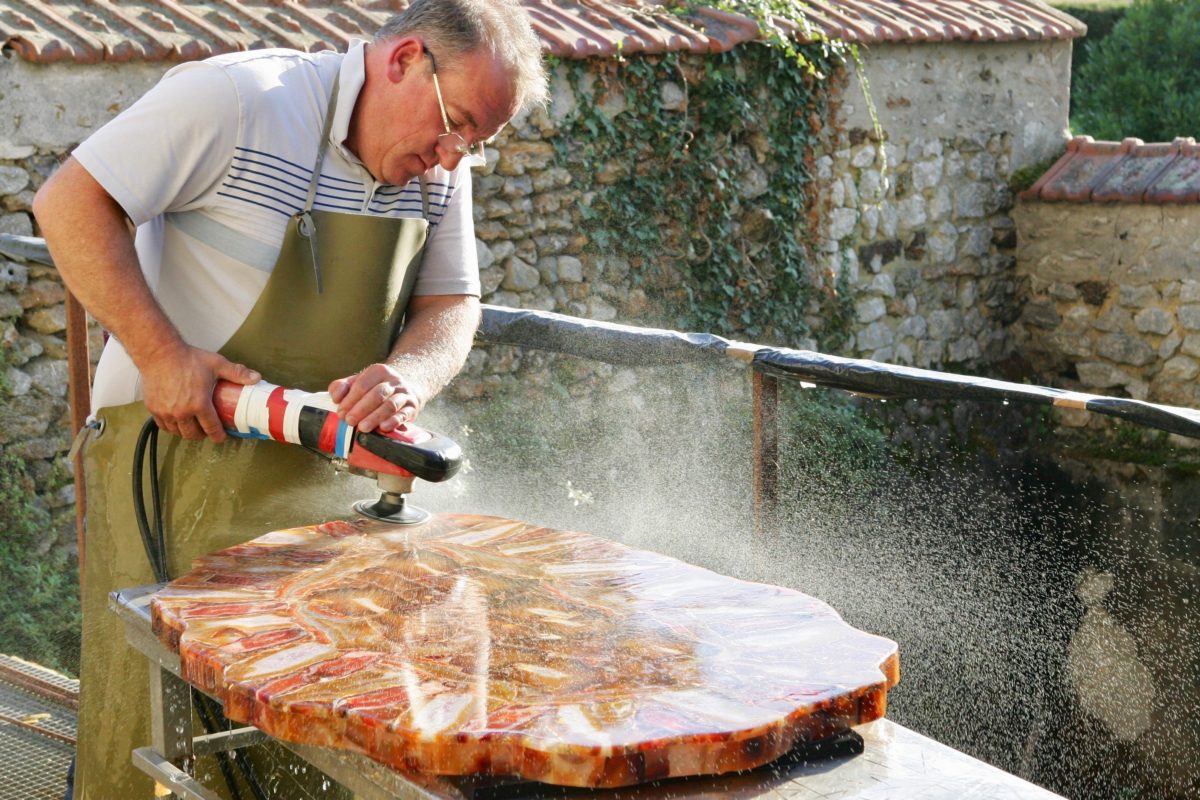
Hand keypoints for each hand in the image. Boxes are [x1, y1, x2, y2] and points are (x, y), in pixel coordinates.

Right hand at [139, 342, 259, 441]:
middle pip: (193, 434)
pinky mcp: (154, 408)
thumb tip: (257, 378)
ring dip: (186, 432)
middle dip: (202, 435)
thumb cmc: (187, 358)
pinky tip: (177, 422)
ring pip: (177, 432)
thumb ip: (237, 373)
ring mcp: (165, 412)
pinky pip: (163, 426)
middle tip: (207, 431)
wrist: (159, 353)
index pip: (211, 428)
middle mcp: (181, 412)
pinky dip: (171, 427)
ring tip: (193, 426)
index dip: (218, 436)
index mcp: (199, 404)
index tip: (221, 437)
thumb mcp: (216, 364)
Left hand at [328, 363, 421, 433]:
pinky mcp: (412, 407)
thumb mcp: (359, 382)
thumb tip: (335, 397)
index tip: (340, 413)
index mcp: (378, 371)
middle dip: (361, 409)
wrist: (407, 387)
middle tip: (349, 421)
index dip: (350, 400)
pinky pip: (404, 414)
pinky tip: (384, 428)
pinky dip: (394, 421)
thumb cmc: (376, 388)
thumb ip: (342, 387)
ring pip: (390, 405)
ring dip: (375, 417)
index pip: (362, 385)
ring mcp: (405, 394)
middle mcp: (393, 381)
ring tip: (363, 428)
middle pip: (377, 394)